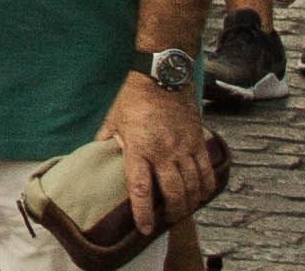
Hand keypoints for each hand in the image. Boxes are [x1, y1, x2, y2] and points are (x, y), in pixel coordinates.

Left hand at [98, 70, 213, 234]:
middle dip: (172, 214)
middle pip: (173, 194)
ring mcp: (183, 148)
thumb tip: (98, 150)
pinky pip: (206, 172)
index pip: (141, 190)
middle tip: (168, 221)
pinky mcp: (197, 142)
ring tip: (184, 211)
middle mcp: (162, 152)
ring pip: (192, 187)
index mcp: (138, 149)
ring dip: (190, 204)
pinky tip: (202, 195)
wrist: (162, 76)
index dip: (143, 213)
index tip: (144, 229)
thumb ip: (107, 138)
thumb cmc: (134, 97)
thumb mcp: (114, 118)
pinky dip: (206, 188)